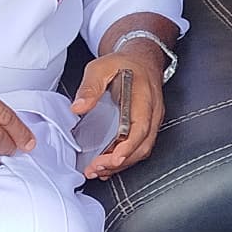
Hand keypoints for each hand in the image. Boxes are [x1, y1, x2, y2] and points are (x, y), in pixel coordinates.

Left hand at [68, 49, 164, 178]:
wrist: (140, 60)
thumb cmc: (123, 64)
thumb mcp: (100, 67)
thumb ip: (90, 87)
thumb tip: (78, 107)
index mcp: (143, 97)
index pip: (141, 128)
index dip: (128, 147)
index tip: (113, 159)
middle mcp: (152, 112)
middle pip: (142, 145)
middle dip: (119, 162)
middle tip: (96, 169)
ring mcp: (151, 121)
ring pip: (141, 150)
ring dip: (120, 164)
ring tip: (97, 170)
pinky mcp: (145, 127)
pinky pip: (138, 148)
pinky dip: (123, 160)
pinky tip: (106, 166)